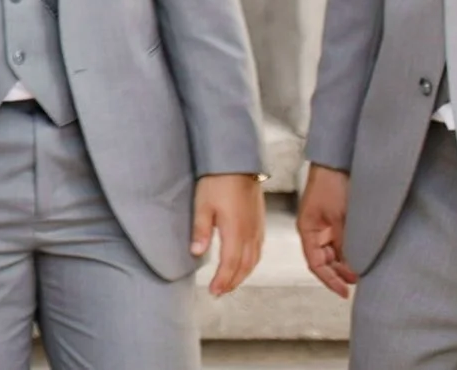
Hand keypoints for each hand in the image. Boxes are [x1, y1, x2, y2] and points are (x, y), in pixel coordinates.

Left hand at [192, 173, 263, 297]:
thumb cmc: (217, 181)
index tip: (213, 291)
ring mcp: (258, 228)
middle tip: (220, 292)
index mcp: (236, 231)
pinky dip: (251, 263)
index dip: (222, 280)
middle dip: (232, 282)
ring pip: (254, 260)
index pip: (230, 264)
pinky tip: (244, 264)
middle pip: (244, 266)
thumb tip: (196, 253)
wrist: (238, 163)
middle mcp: (251, 234)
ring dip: (242, 275)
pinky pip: (258, 250)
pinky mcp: (260, 222)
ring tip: (230, 283)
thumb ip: (201, 230)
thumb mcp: (202, 205)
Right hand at [295, 164, 357, 298]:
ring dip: (345, 263)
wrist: (337, 162)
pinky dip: (350, 251)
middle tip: (358, 282)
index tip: (344, 292)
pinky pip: (341, 242)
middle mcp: (314, 230)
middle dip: (339, 273)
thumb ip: (344, 243)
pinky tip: (361, 255)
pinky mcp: (336, 220)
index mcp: (307, 230)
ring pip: (333, 253)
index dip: (329, 280)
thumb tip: (351, 266)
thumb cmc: (332, 185)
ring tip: (362, 271)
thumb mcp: (339, 217)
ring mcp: (325, 225)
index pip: (316, 263)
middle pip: (324, 260)